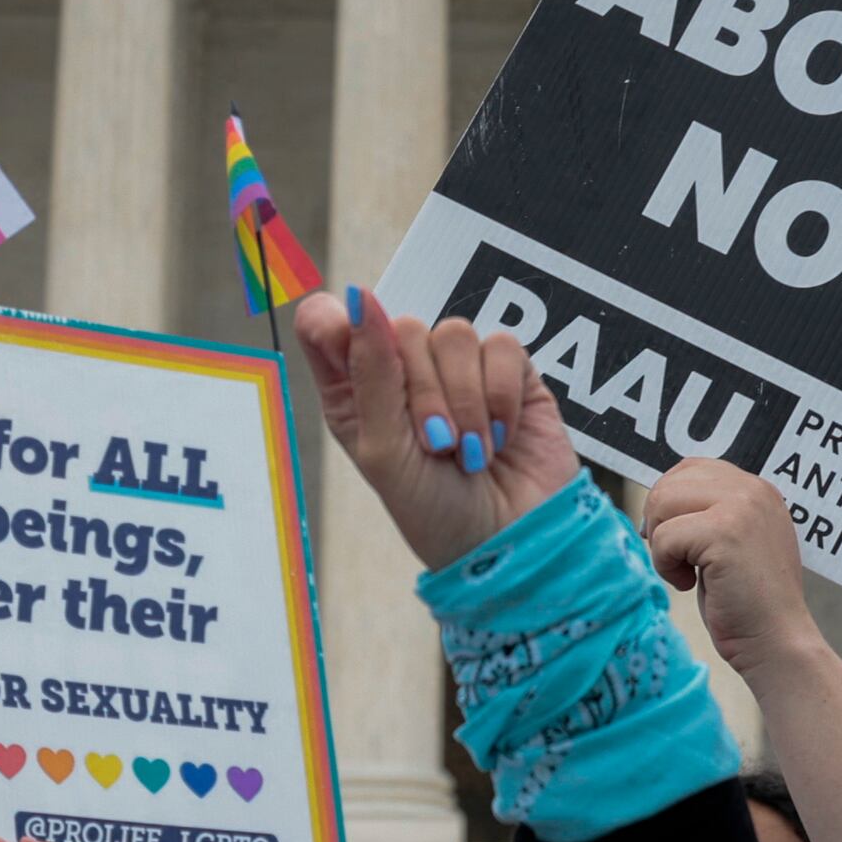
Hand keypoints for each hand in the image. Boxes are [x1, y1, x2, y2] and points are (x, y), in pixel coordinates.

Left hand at [290, 290, 581, 568]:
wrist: (512, 543)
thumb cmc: (435, 511)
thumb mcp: (385, 452)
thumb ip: (372, 372)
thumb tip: (360, 298)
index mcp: (355, 391)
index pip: (329, 322)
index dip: (336, 319)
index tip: (345, 336)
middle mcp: (403, 372)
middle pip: (403, 327)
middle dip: (424, 393)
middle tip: (438, 446)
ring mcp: (457, 368)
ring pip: (454, 333)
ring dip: (465, 402)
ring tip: (471, 451)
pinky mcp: (508, 371)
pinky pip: (501, 346)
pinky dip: (500, 397)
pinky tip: (500, 436)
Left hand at [646, 459, 818, 675]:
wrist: (776, 641)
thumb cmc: (747, 602)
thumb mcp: (733, 542)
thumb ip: (709, 513)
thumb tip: (656, 498)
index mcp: (757, 489)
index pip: (691, 468)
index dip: (669, 503)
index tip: (676, 540)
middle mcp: (753, 489)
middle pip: (670, 483)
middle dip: (659, 524)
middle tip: (679, 560)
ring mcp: (742, 507)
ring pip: (662, 503)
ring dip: (662, 544)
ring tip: (686, 572)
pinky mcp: (725, 532)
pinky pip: (664, 537)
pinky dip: (664, 566)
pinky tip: (689, 584)